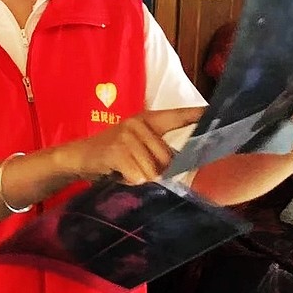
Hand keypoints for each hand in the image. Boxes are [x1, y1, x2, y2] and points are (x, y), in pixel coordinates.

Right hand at [58, 107, 204, 184]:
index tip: (214, 111)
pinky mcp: (117, 150)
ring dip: (140, 177)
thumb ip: (159, 151)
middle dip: (157, 171)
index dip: (197, 115)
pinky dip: (129, 181)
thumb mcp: (137, 146)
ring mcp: (127, 136)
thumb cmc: (114, 155)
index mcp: (148, 120)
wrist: (78, 157)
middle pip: (167, 159)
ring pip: (152, 171)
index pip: (178, 116)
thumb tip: (182, 165)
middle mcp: (139, 124)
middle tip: (137, 168)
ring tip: (125, 169)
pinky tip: (118, 173)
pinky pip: (138, 176)